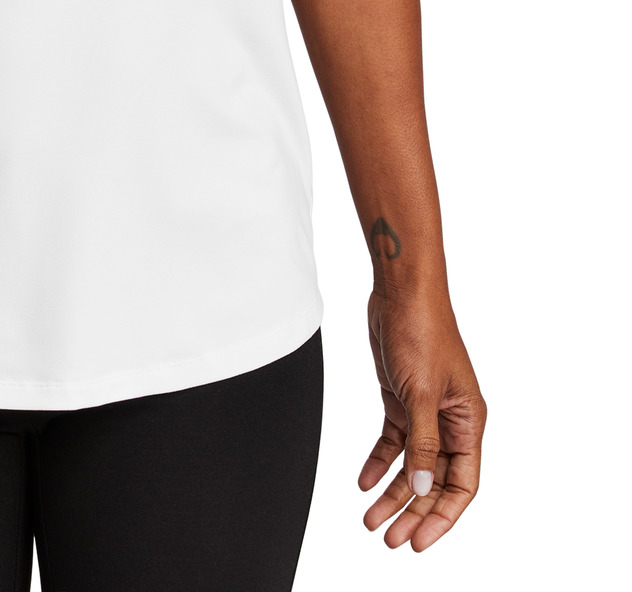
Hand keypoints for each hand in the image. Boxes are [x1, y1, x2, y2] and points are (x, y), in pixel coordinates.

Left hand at [358, 287, 485, 549]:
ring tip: (371, 520)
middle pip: (434, 479)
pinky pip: (393, 440)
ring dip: (392, 492)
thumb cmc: (423, 331)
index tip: (420, 541)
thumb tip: (422, 487)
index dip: (443, 516)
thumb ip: (422, 443)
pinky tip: (363, 481)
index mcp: (468, 421)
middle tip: (389, 539)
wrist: (401, 291)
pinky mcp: (402, 398)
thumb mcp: (421, 393)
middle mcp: (450, 420)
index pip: (463, 484)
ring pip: (411, 464)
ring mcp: (425, 410)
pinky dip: (378, 462)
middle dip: (412, 510)